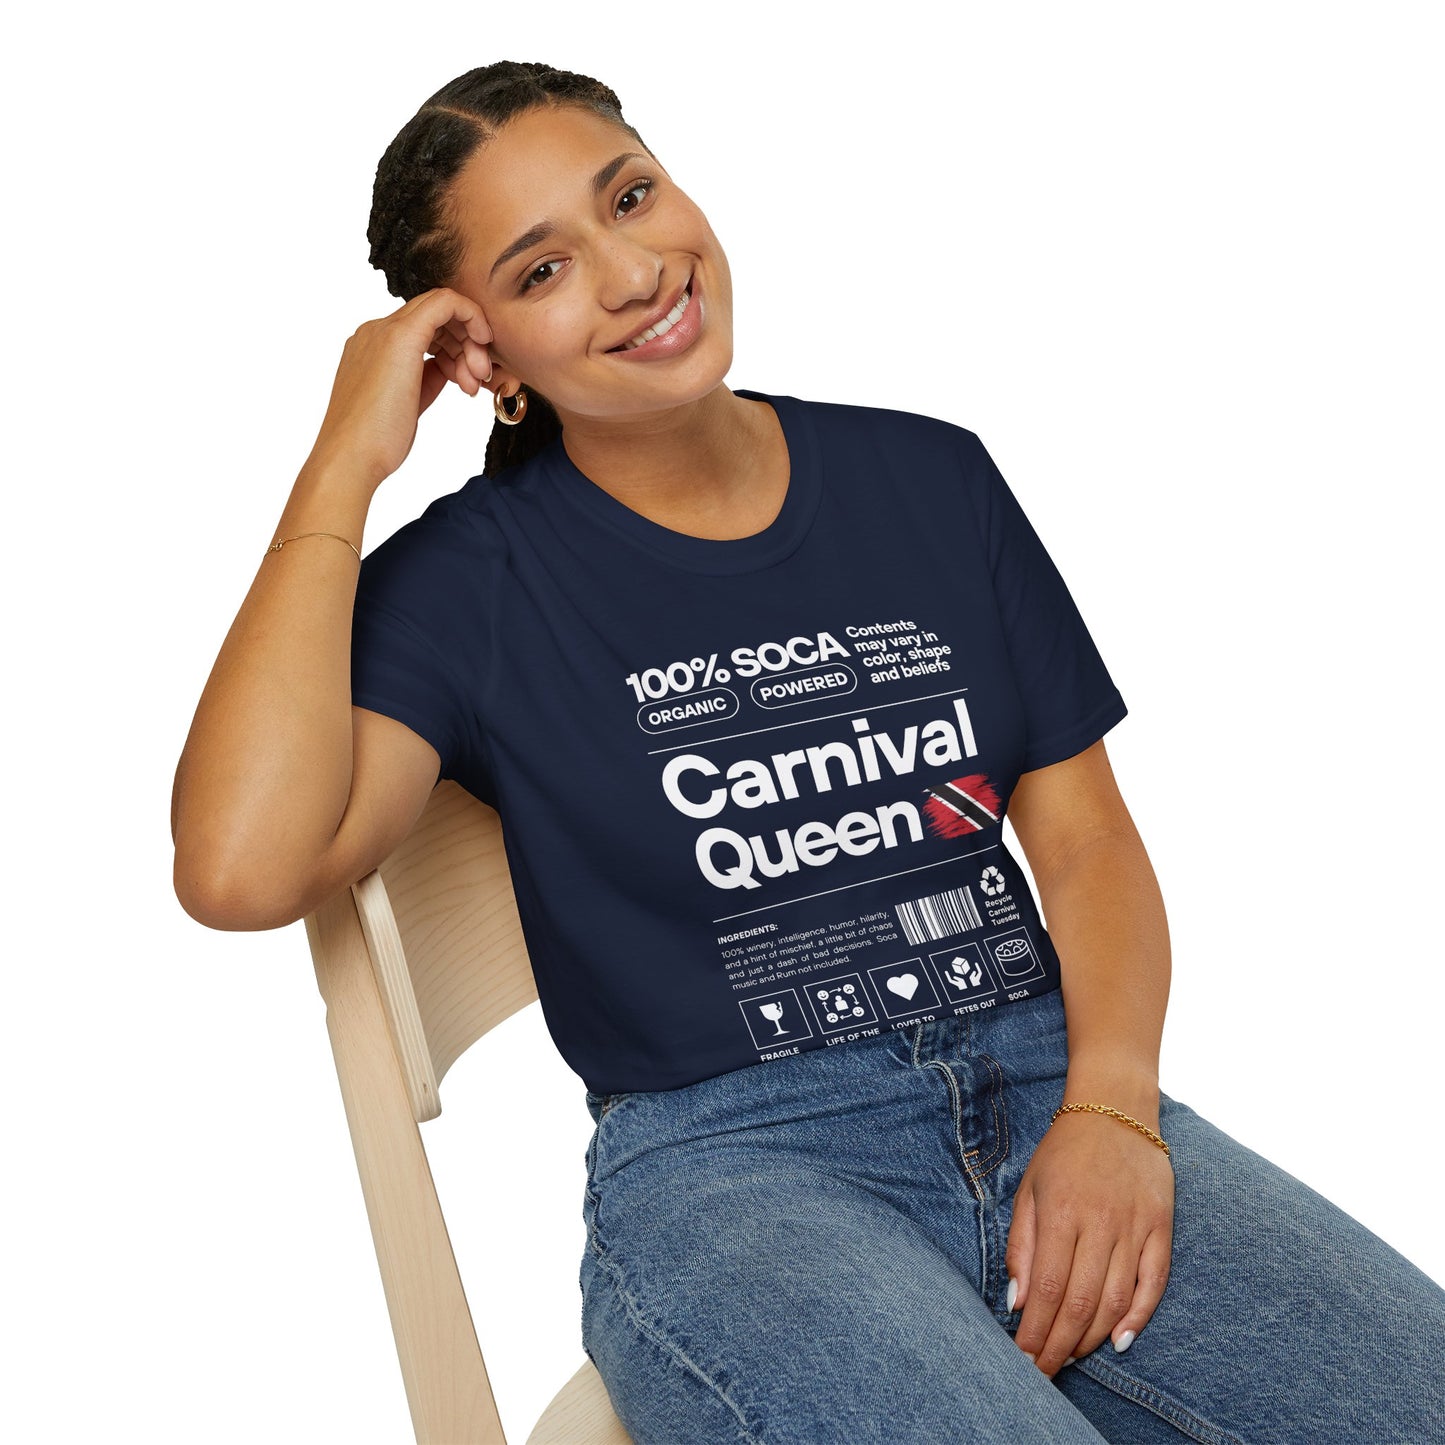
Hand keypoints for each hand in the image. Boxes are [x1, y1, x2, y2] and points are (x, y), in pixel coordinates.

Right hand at [307, 287, 493, 491]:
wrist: (352, 456)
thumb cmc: (376, 442)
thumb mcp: (409, 402)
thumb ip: (426, 377)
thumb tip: (449, 367)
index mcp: (373, 347)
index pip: (424, 328)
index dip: (454, 347)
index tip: (469, 376)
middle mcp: (375, 331)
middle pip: (434, 317)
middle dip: (466, 343)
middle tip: (479, 379)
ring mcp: (385, 330)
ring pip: (442, 309)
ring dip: (470, 342)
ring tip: (474, 383)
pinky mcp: (401, 336)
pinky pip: (446, 303)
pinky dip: (472, 317)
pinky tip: (482, 343)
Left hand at [1005, 1109, 1174, 1375]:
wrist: (1115, 1109)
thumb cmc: (1064, 1152)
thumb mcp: (1029, 1189)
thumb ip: (1021, 1246)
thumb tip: (1017, 1302)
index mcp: (1061, 1212)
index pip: (1047, 1288)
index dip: (1036, 1331)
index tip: (1023, 1359)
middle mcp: (1100, 1222)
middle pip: (1081, 1302)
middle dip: (1060, 1345)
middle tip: (1044, 1372)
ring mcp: (1135, 1225)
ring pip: (1116, 1300)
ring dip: (1092, 1337)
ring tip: (1072, 1357)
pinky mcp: (1162, 1226)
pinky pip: (1154, 1282)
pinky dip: (1139, 1316)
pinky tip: (1119, 1340)